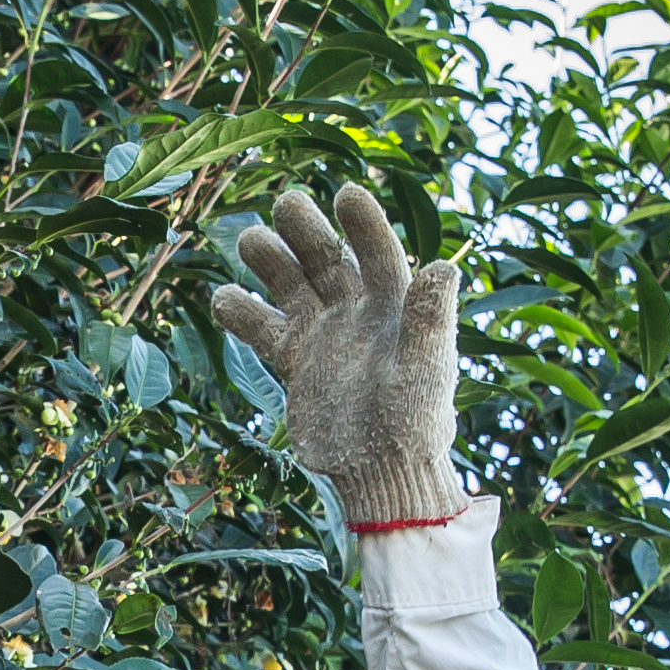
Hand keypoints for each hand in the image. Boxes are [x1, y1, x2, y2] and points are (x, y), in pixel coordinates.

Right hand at [204, 182, 461, 528]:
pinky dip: (243, 313)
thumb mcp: (428, 372)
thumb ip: (433, 321)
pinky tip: (223, 297)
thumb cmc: (417, 425)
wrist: (384, 476)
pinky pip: (265, 330)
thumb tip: (445, 266)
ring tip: (249, 240)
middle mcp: (358, 313)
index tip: (345, 193)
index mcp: (396, 308)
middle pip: (327, 259)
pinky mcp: (299, 363)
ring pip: (291, 285)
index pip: (378, 253)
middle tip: (285, 203)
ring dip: (270, 261)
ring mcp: (325, 335)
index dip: (364, 223)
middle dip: (306, 230)